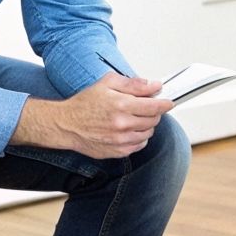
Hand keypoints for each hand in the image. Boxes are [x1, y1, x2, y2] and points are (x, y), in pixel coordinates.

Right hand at [14, 72, 172, 158]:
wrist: (66, 125)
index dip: (165, 103)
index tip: (168, 102)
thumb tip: (154, 85)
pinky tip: (128, 130)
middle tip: (146, 106)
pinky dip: (139, 137)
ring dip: (146, 125)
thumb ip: (133, 84)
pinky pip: (139, 145)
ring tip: (134, 118)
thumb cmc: (84, 103)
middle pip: (154, 120)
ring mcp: (121, 140)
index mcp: (121, 105)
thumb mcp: (107, 83)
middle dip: (154, 112)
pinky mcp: (118, 151)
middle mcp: (123, 124)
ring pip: (148, 133)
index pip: (155, 106)